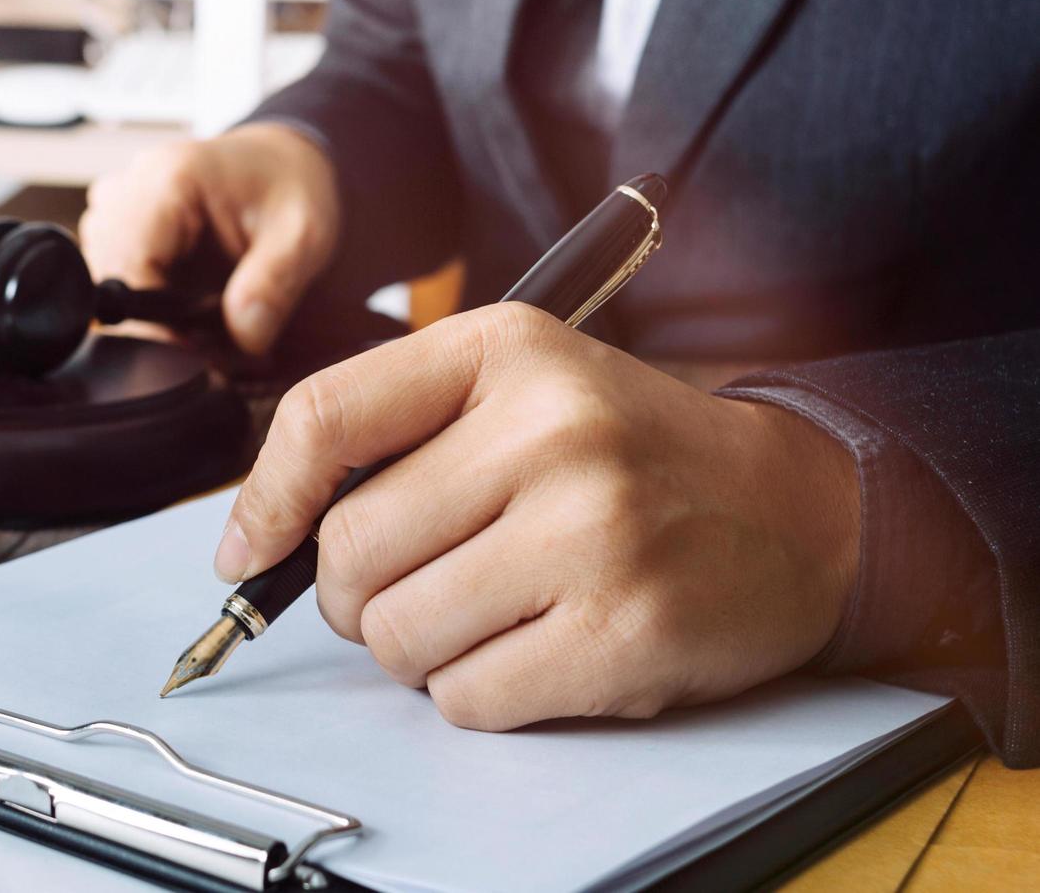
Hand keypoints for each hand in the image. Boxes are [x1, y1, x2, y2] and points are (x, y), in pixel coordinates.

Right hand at [78, 122, 339, 355]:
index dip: (153, 322)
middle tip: (212, 340)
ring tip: (206, 314)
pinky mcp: (115, 220)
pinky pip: (111, 271)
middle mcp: (130, 185)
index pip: (129, 267)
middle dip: (154, 319)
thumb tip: (242, 340)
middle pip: (110, 276)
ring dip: (147, 309)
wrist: (279, 159)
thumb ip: (273, 286)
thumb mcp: (304, 236)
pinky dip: (145, 296)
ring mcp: (116, 201)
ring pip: (106, 277)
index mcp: (171, 179)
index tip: (191, 351)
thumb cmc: (290, 188)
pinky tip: (186, 296)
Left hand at [215, 305, 860, 729]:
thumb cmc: (628, 456)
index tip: (249, 551)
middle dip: (354, 594)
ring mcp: (593, 532)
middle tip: (412, 588)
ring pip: (397, 634)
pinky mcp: (624, 631)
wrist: (797, 511)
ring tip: (487, 613)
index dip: (264, 500)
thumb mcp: (516, 392)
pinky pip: (466, 696)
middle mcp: (551, 430)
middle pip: (348, 550)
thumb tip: (256, 538)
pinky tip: (536, 648)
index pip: (323, 418)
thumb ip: (390, 435)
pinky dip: (478, 692)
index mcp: (506, 350)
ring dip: (418, 648)